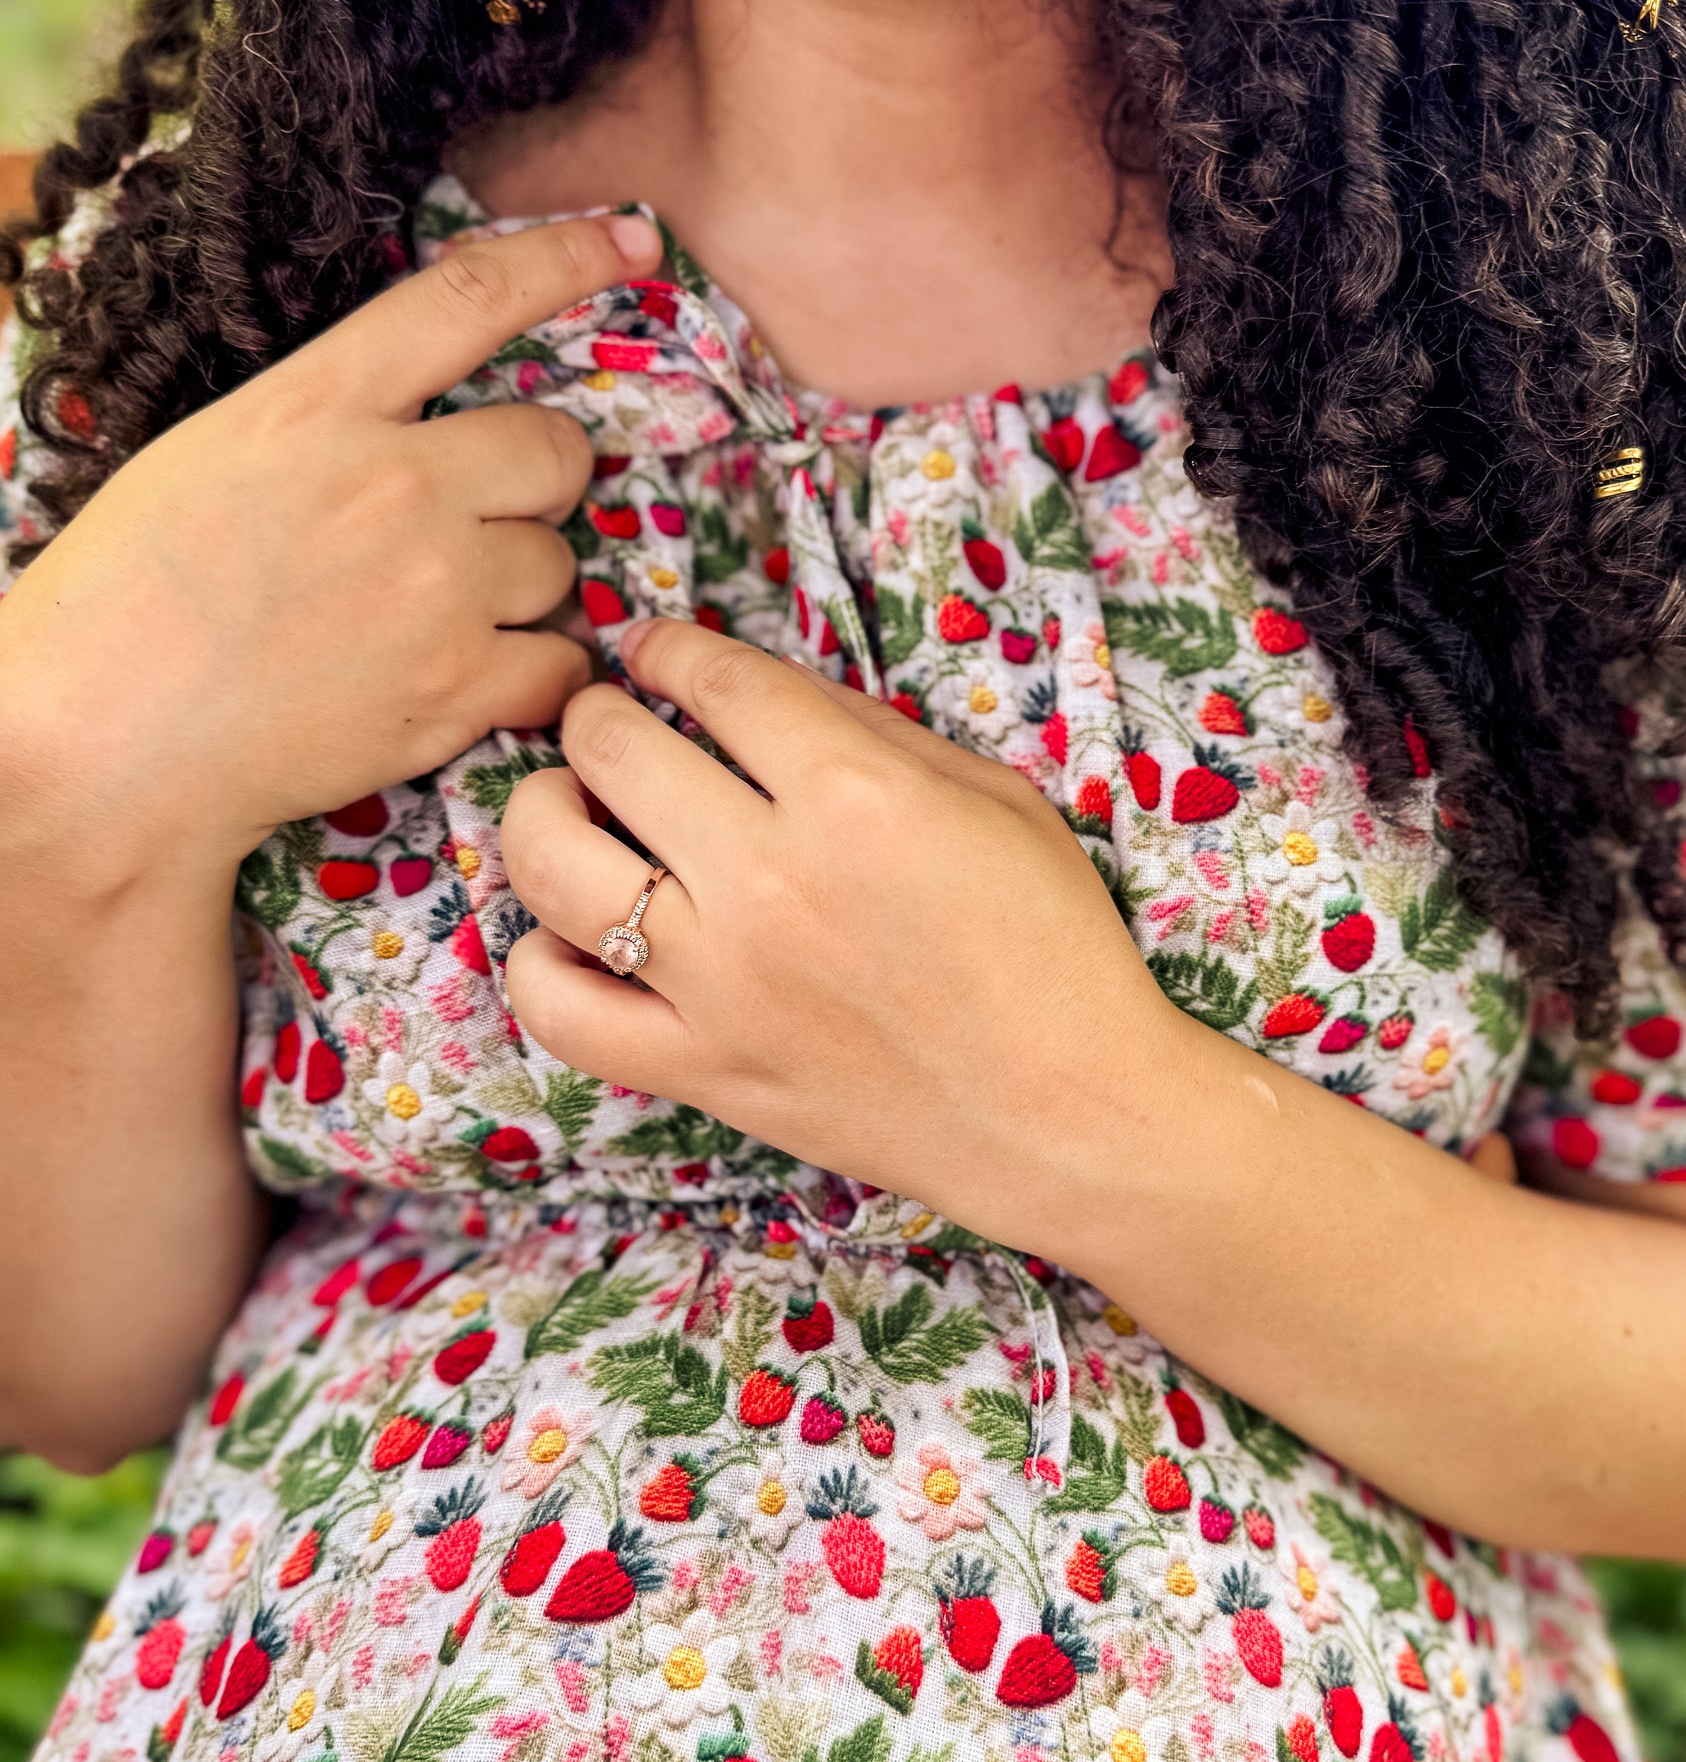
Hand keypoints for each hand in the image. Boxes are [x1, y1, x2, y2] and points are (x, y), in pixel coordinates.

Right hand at [0, 212, 662, 877]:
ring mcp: (436, 587)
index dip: (567, 258)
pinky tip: (478, 684)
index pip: (467, 299)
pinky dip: (537, 677)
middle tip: (482, 523)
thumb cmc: (126, 606)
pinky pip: (561, 664)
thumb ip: (324, 427)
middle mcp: (395, 483)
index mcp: (317, 406)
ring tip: (440, 622)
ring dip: (523, 590)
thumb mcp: (212, 458)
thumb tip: (403, 427)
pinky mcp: (457, 688)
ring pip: (557, 563)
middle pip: (553, 450)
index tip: (634, 240)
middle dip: (536, 484)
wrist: (108, 743)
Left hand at [500, 618, 1183, 1243]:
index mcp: (853, 797)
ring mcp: (722, 982)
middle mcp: (768, 880)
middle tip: (609, 721)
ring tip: (567, 806)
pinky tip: (573, 936)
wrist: (1069, 1114)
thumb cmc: (1053, 950)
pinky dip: (541, 962)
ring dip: (540, 810)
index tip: (652, 649)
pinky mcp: (702, 1069)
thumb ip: (871, 732)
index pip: (713, 682)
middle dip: (597, 714)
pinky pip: (562, 1010)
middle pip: (612, 749)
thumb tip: (760, 692)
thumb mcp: (996, 800)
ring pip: (554, 865)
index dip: (668, 648)